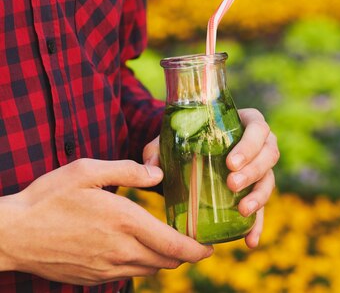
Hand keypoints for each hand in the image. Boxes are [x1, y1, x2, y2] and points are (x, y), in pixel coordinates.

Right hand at [0, 159, 212, 285]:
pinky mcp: (94, 278)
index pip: (176, 246)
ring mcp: (108, 268)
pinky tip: (133, 248)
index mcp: (125, 222)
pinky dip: (140, 264)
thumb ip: (128, 170)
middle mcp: (122, 251)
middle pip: (169, 261)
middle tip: (192, 240)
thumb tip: (158, 174)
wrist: (12, 234)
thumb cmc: (48, 198)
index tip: (211, 245)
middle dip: (186, 253)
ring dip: (163, 259)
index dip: (199, 249)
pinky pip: (129, 275)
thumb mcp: (87, 171)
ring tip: (165, 241)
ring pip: (151, 270)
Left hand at [144, 108, 278, 247]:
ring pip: (269, 181)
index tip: (230, 162)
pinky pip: (263, 209)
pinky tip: (250, 241)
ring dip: (259, 196)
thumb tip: (151, 167)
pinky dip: (257, 226)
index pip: (258, 129)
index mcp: (247, 123)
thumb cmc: (188, 139)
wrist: (192, 152)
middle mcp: (261, 145)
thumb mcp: (172, 138)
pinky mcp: (256, 192)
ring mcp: (262, 170)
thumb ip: (158, 148)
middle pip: (269, 155)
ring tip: (242, 210)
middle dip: (253, 171)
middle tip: (232, 184)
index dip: (250, 146)